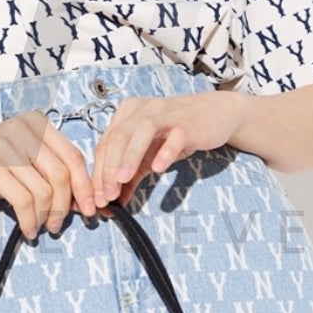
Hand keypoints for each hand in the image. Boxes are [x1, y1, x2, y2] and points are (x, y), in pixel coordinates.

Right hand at [0, 111, 98, 241]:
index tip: (90, 209)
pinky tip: (27, 228)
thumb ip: (49, 176)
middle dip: (66, 205)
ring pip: (43, 189)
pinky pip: (22, 199)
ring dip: (46, 216)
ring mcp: (6, 147)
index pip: (73, 156)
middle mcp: (24, 132)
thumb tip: (81, 203)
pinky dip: (29, 219)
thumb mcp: (22, 163)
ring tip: (41, 228)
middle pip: (62, 174)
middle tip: (59, 225)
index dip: (85, 186)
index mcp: (37, 127)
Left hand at [91, 90, 249, 213]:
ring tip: (123, 180)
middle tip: (107, 195)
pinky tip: (158, 168)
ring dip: (129, 156)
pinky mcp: (187, 123)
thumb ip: (131, 175)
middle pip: (118, 136)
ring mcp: (165, 114)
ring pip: (141, 131)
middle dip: (110, 168)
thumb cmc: (175, 134)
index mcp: (126, 114)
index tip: (98, 198)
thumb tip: (114, 202)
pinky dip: (165, 152)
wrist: (214, 114)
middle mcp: (142, 109)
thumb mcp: (149, 154)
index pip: (106, 144)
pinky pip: (174, 136)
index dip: (99, 172)